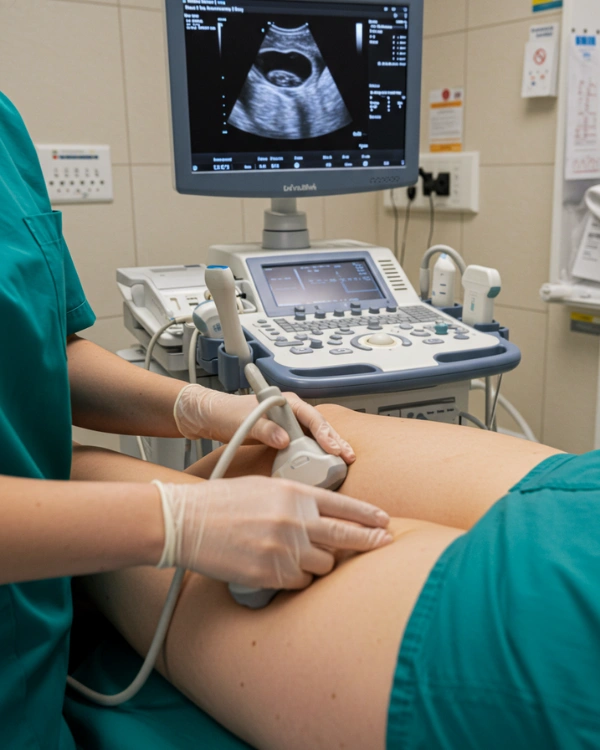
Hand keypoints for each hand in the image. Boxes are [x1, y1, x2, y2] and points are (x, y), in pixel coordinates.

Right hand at [153, 477, 391, 589]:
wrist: (187, 521)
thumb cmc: (222, 501)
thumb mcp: (266, 487)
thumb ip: (298, 499)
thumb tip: (324, 513)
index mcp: (294, 494)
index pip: (345, 506)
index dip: (368, 516)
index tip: (383, 523)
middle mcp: (294, 521)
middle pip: (345, 537)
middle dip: (370, 542)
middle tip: (385, 544)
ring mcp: (283, 549)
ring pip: (324, 565)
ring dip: (322, 563)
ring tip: (306, 557)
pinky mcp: (270, 574)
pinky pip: (301, 583)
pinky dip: (299, 580)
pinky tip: (286, 571)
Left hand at [174, 384, 355, 463]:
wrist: (209, 417)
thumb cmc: (225, 413)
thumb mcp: (244, 422)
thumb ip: (264, 429)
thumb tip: (284, 440)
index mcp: (286, 402)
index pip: (312, 416)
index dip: (325, 432)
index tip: (334, 447)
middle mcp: (290, 413)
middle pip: (319, 427)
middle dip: (336, 442)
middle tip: (348, 458)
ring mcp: (288, 426)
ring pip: (314, 438)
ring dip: (328, 450)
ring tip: (342, 464)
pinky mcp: (283, 438)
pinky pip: (303, 446)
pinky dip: (314, 456)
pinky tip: (321, 467)